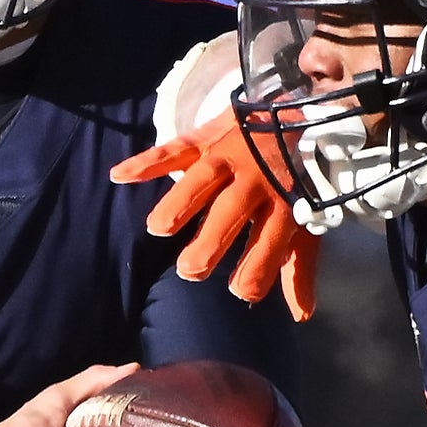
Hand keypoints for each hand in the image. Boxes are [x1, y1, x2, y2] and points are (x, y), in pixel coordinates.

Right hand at [112, 111, 319, 321]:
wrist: (297, 111)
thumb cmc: (297, 180)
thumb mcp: (306, 223)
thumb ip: (298, 270)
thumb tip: (301, 316)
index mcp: (284, 205)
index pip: (272, 243)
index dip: (258, 270)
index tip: (242, 292)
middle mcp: (256, 181)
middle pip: (232, 212)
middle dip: (212, 239)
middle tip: (190, 270)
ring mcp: (228, 158)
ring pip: (201, 180)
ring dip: (180, 201)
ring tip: (158, 228)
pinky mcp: (205, 140)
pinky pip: (174, 149)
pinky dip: (146, 161)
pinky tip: (120, 176)